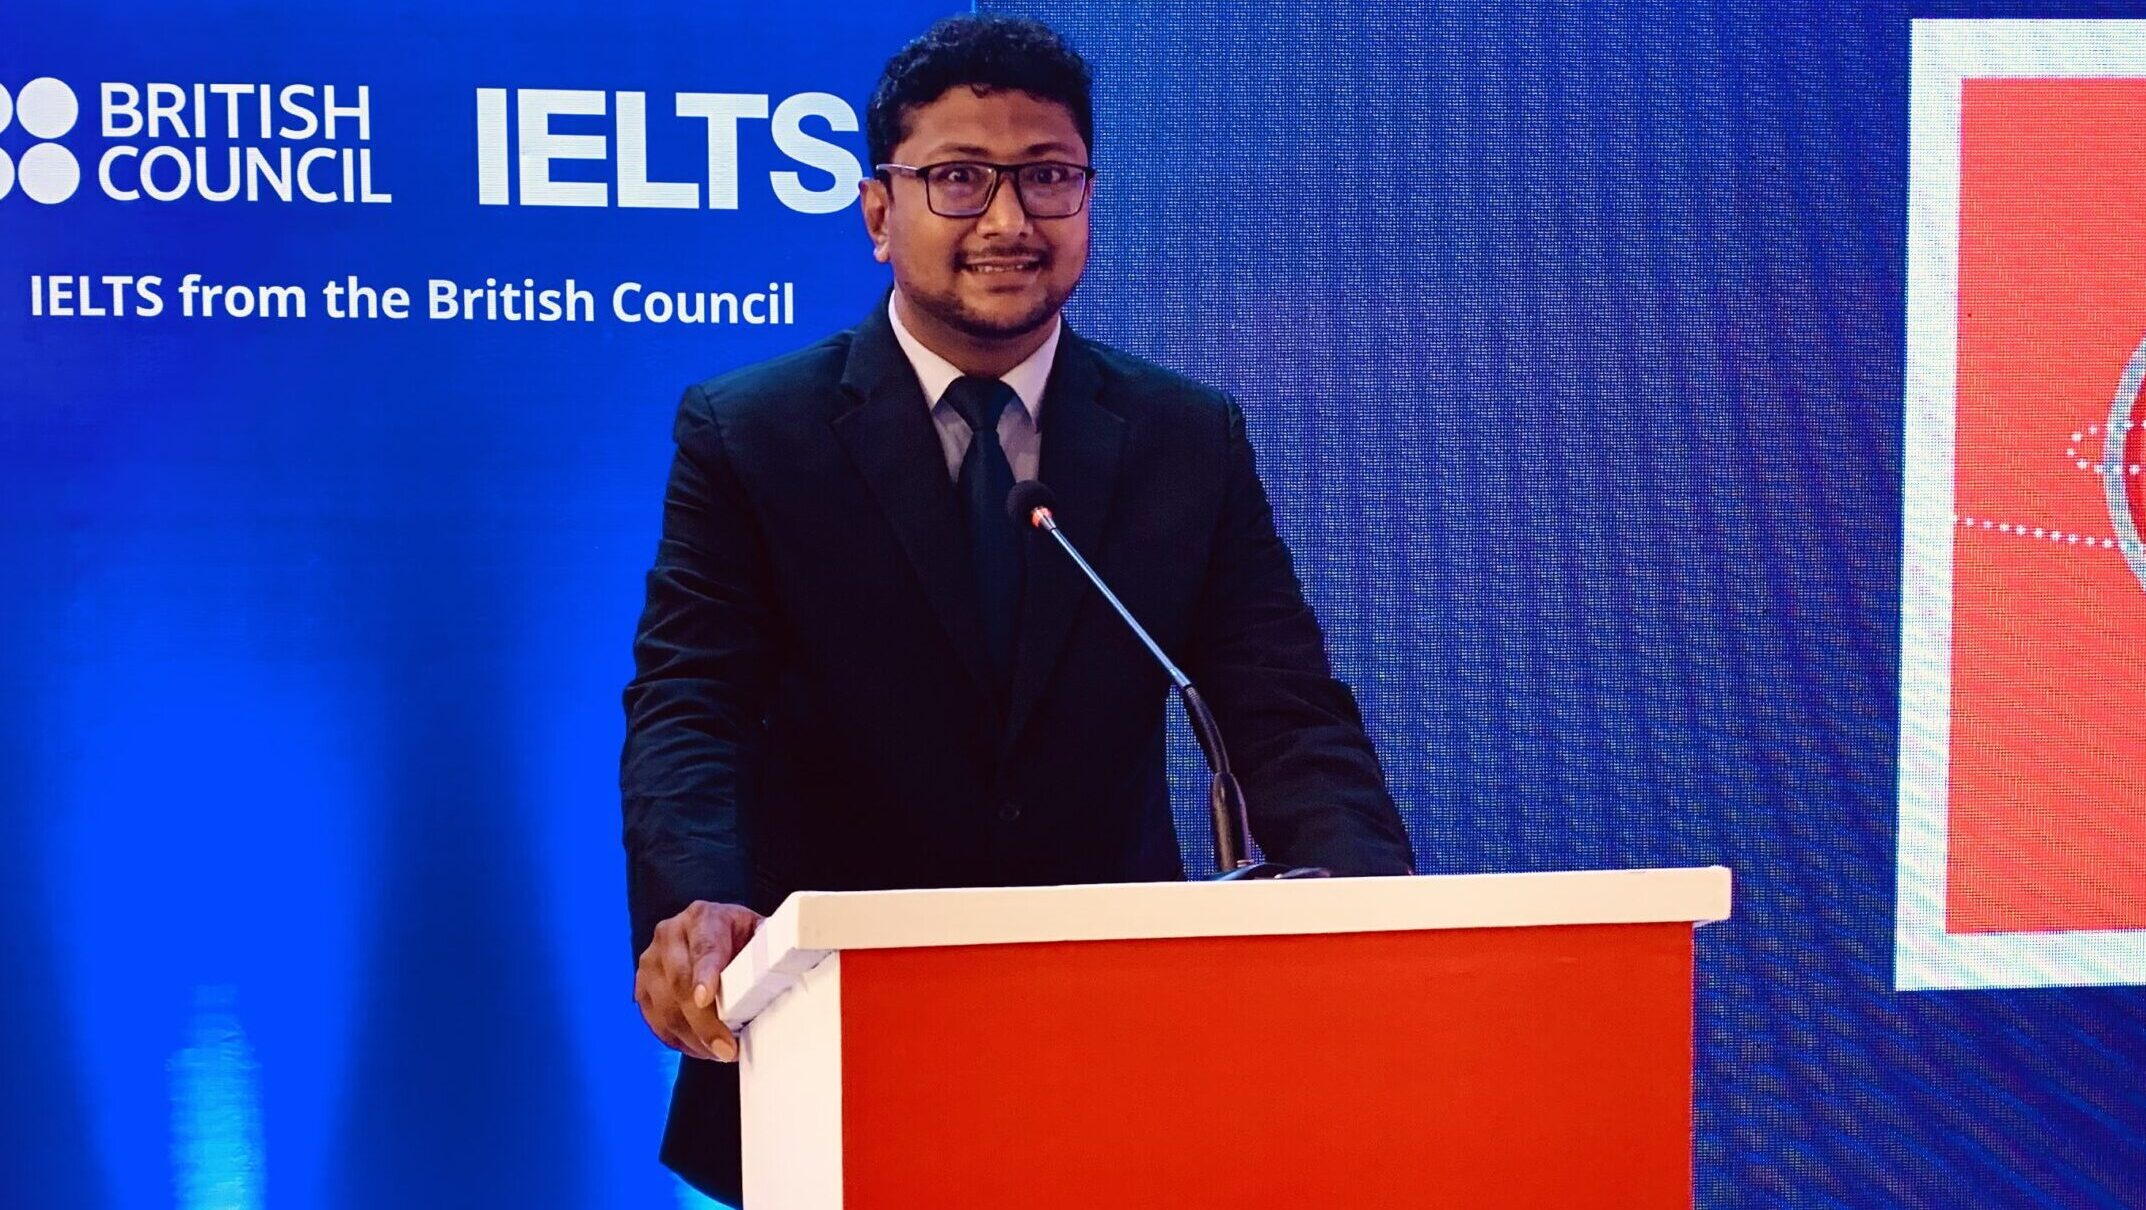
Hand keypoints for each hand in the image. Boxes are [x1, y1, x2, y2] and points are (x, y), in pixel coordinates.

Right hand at [635, 900, 763, 1062]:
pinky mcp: (642, 987)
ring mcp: (651, 961)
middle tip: (727, 1050)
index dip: (704, 974)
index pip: (703, 947)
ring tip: (721, 1053)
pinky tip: (702, 1048)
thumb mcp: (761, 932)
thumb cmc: (742, 938)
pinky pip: (656, 1021)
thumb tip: (793, 967)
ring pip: (666, 1008)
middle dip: (704, 1023)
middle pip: (680, 983)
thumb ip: (774, 946)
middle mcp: (670, 934)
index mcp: (704, 916)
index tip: (706, 998)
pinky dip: (680, 1040)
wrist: (711, 933)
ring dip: (693, 1038)